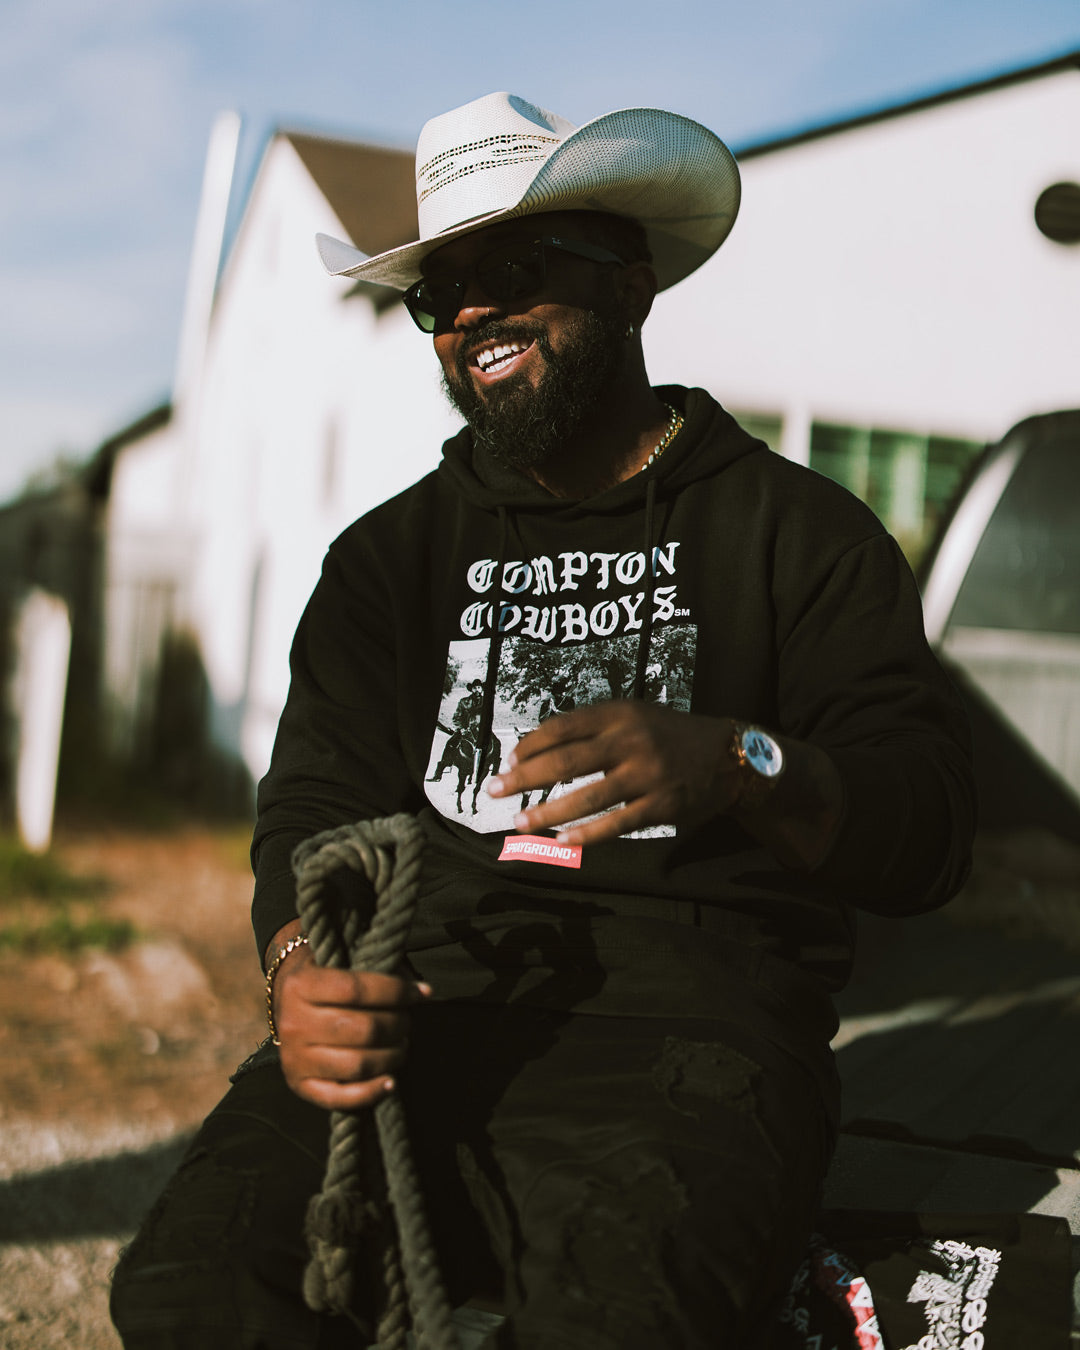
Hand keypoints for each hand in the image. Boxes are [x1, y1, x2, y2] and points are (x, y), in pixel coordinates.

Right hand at [271, 937, 429, 1110]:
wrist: (285, 1002)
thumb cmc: (325, 977)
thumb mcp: (342, 959)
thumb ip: (377, 967)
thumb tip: (420, 991)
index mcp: (301, 985)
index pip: (356, 989)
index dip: (396, 992)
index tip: (421, 993)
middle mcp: (294, 1023)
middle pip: (363, 1030)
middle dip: (398, 1026)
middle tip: (407, 1022)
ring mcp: (294, 1058)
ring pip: (357, 1065)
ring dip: (391, 1056)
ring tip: (401, 1045)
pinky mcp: (299, 1085)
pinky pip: (340, 1098)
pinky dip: (371, 1092)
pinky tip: (391, 1081)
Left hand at [489, 701, 738, 845]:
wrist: (728, 756)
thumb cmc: (669, 735)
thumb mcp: (634, 715)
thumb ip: (593, 728)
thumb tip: (537, 751)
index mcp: (620, 714)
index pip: (562, 727)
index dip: (529, 745)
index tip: (507, 762)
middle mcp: (631, 741)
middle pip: (565, 761)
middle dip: (523, 778)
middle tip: (493, 790)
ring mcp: (647, 775)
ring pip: (586, 797)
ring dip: (547, 812)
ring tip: (519, 821)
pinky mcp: (661, 806)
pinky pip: (616, 824)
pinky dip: (586, 834)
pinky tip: (562, 841)